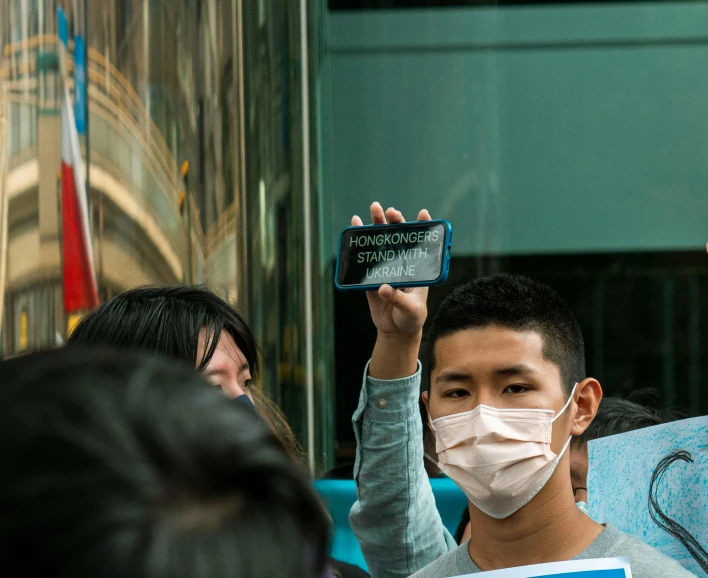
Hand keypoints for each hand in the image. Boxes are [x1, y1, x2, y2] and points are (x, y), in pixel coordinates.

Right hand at [351, 202, 430, 339]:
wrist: (396, 332)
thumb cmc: (412, 319)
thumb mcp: (412, 310)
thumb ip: (399, 299)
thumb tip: (383, 288)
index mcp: (418, 268)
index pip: (422, 243)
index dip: (423, 227)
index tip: (423, 213)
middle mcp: (402, 264)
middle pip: (399, 238)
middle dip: (395, 221)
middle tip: (389, 211)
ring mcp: (386, 268)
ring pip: (382, 243)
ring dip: (377, 226)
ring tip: (373, 208)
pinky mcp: (371, 277)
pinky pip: (365, 259)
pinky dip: (359, 244)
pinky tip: (355, 228)